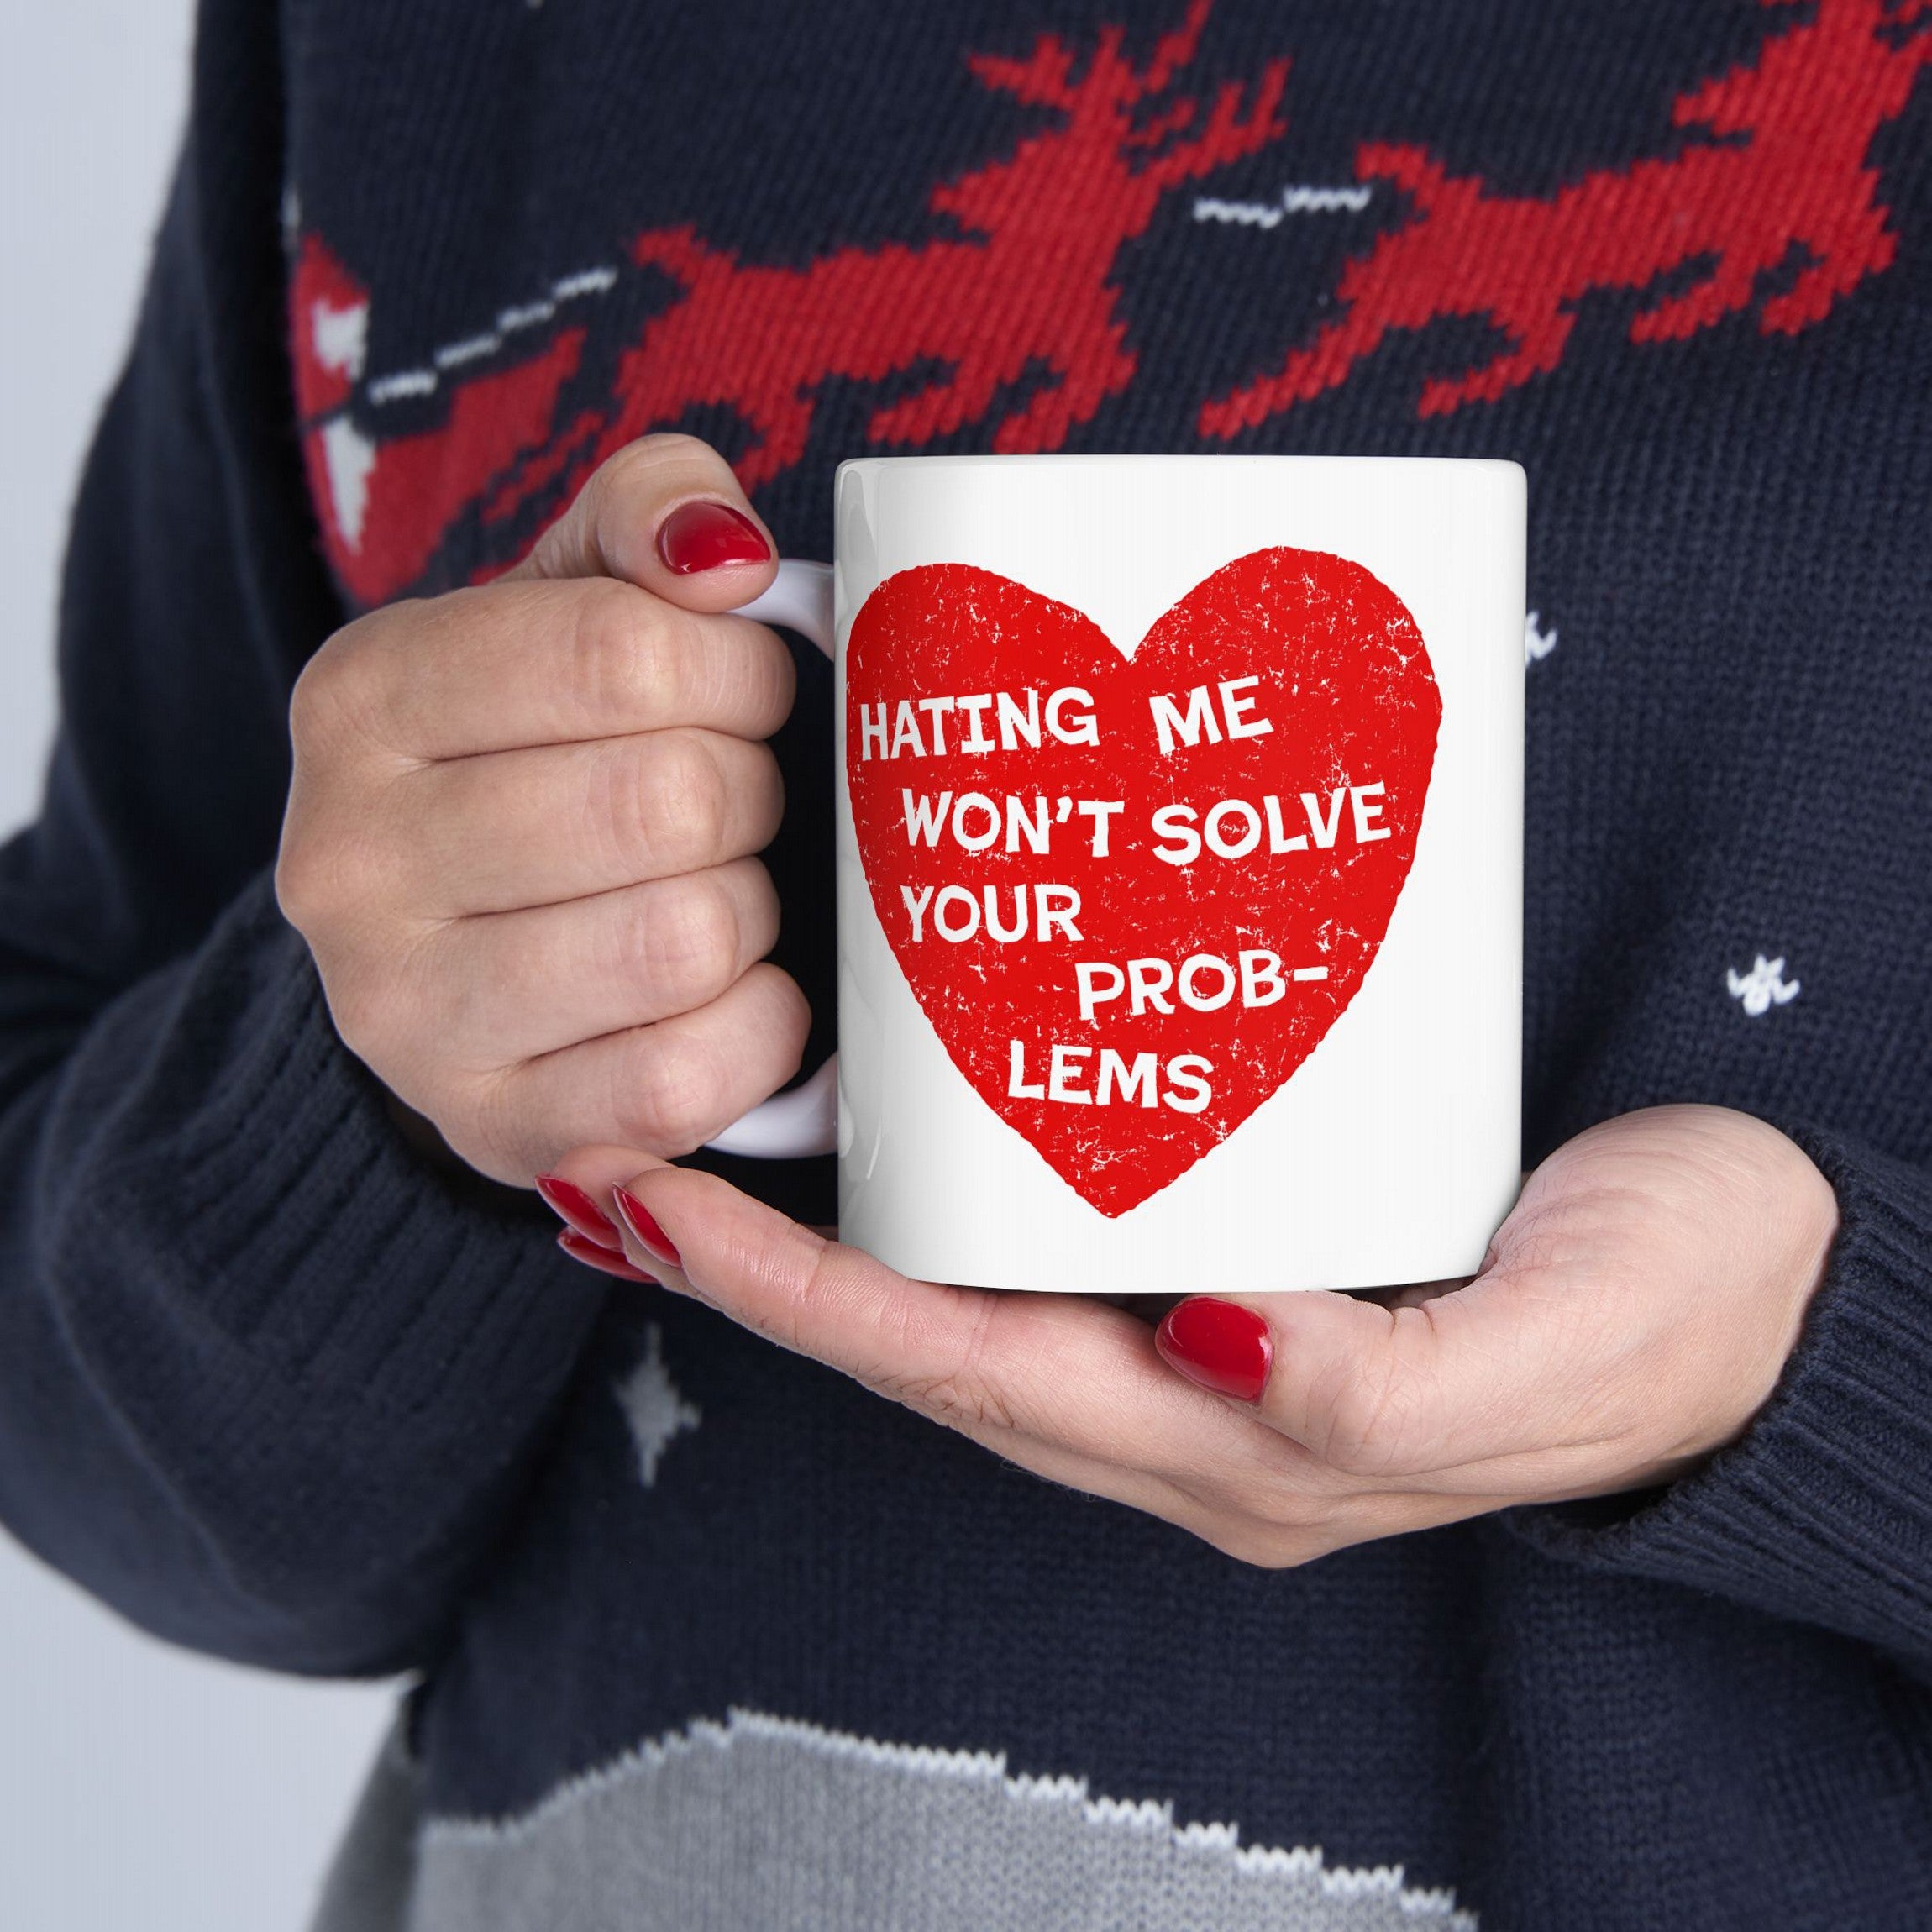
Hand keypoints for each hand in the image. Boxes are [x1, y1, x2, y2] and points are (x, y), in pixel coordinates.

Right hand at [277, 435, 807, 1185]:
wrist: (460, 946)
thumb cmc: (546, 751)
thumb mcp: (572, 596)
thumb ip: (649, 513)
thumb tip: (724, 555)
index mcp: (363, 698)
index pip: (623, 653)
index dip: (737, 671)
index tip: (744, 692)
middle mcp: (348, 861)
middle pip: (668, 801)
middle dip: (748, 792)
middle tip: (733, 801)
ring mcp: (404, 1016)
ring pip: (685, 939)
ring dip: (749, 910)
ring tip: (718, 890)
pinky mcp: (492, 1129)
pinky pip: (686, 1079)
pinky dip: (757, 1028)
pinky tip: (732, 991)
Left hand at [545, 1105, 1837, 1563]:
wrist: (1775, 1276)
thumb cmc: (1679, 1311)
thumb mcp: (1556, 1351)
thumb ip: (1387, 1388)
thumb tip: (1216, 1344)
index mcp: (1247, 1449)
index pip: (972, 1377)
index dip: (806, 1305)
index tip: (660, 1210)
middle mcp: (1199, 1407)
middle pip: (937, 1344)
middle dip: (768, 1274)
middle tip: (626, 1156)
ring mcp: (1215, 1339)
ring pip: (982, 1295)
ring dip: (838, 1238)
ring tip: (715, 1137)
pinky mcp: (1255, 1252)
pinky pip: (1062, 1241)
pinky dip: (956, 1196)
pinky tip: (910, 1121)